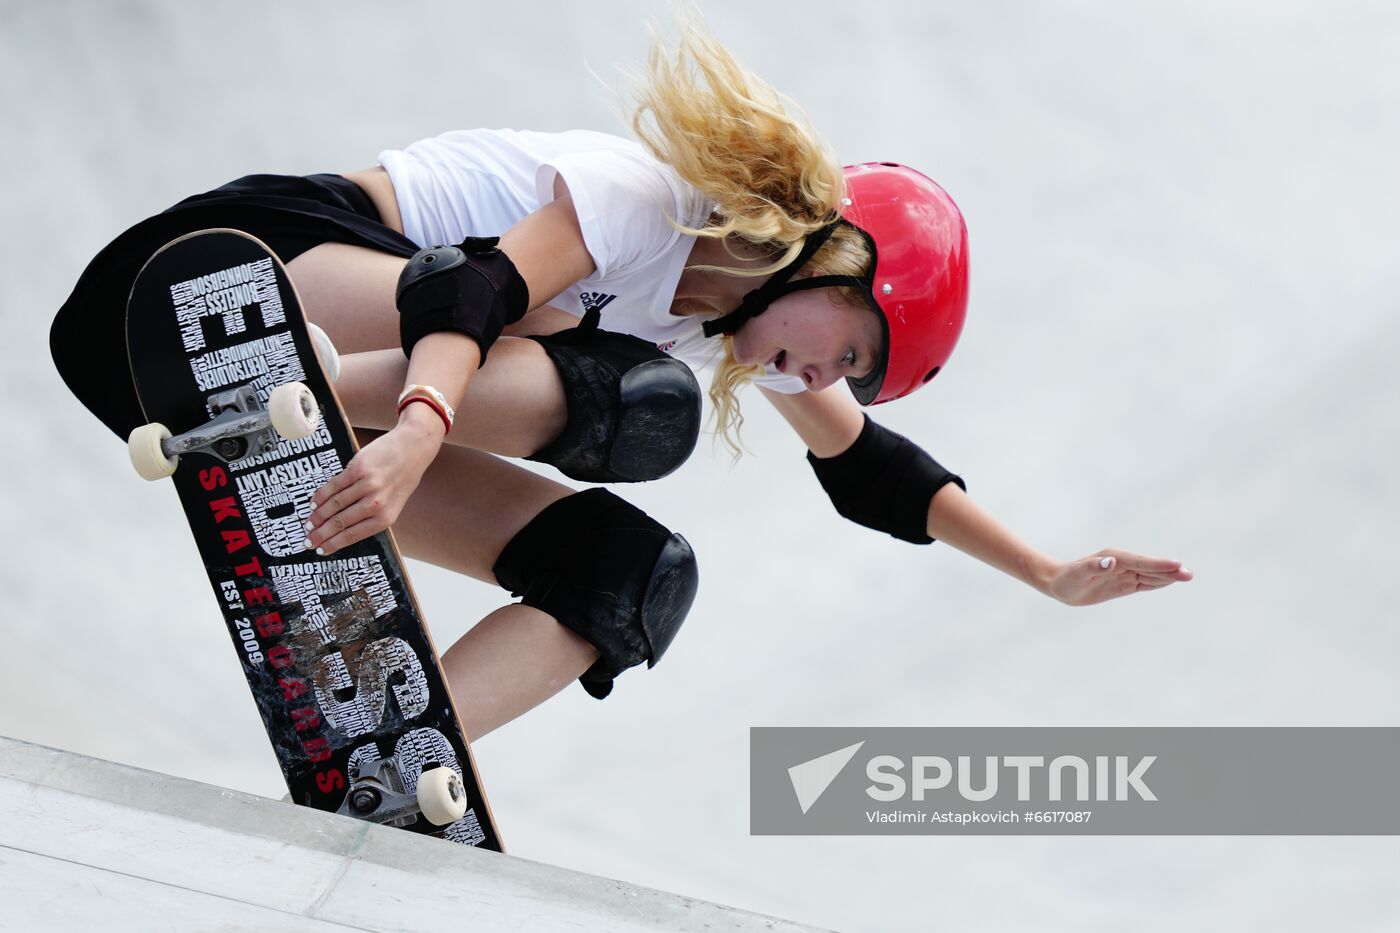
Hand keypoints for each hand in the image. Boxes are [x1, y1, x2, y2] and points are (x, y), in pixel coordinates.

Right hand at [304, 414, 441, 555]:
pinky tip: (313, 503)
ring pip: (335, 505)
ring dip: (318, 516)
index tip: (320, 550)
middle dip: (321, 534)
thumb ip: (373, 515)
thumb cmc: (404, 476)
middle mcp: (377, 503)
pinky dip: (321, 496)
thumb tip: (344, 529)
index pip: (353, 535)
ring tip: (309, 523)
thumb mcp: (395, 502)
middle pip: (340, 522)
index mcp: (386, 517)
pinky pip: (334, 486)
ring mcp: (367, 485)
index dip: (334, 544)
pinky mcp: (358, 469)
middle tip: (309, 540)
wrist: (413, 448)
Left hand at [1042, 549, 1192, 606]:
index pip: (1140, 562)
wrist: (1060, 584)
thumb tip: (1111, 562)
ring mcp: (1125, 573)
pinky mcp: (1124, 583)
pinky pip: (1144, 583)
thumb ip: (1093, 567)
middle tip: (1189, 574)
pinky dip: (1158, 582)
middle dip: (1169, 570)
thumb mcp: (1077, 575)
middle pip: (1150, 567)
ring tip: (1187, 576)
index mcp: (1114, 558)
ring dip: (1168, 576)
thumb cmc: (1066, 579)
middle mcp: (1122, 563)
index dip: (1158, 564)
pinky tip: (1171, 581)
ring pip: (1150, 575)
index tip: (1176, 565)